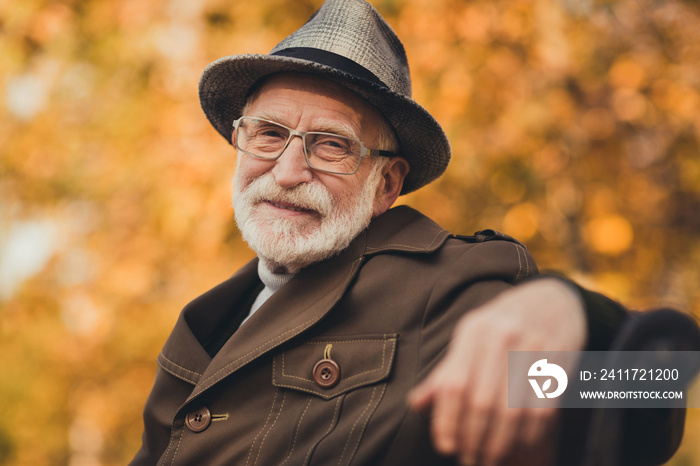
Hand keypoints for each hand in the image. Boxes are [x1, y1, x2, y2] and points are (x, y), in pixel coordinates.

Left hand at [408, 278, 586, 465]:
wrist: (554, 299)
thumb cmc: (503, 325)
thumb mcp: (470, 337)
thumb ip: (446, 371)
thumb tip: (416, 405)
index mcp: (473, 330)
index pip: (453, 384)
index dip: (446, 420)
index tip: (445, 446)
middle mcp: (501, 337)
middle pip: (482, 402)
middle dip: (474, 440)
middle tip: (471, 460)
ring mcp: (532, 348)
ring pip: (512, 411)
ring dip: (500, 445)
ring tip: (491, 460)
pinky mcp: (559, 362)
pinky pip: (542, 410)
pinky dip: (529, 437)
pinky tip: (520, 449)